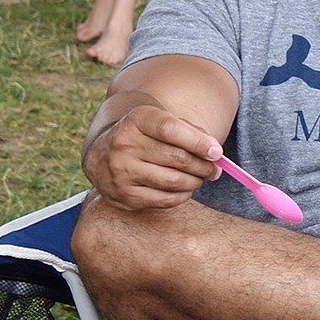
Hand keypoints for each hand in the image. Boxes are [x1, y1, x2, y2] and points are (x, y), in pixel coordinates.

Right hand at [83, 103, 221, 210]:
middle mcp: (124, 145)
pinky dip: (183, 195)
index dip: (198, 142)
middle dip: (204, 166)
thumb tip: (215, 153)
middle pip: (177, 158)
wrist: (102, 154)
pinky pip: (166, 199)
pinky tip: (185, 188)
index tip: (218, 152)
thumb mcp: (161, 122)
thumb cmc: (145, 136)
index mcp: (136, 120)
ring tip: (201, 177)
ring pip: (174, 181)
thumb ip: (190, 132)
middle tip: (215, 169)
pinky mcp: (125, 195)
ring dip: (196, 181)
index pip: (171, 130)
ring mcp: (121, 172)